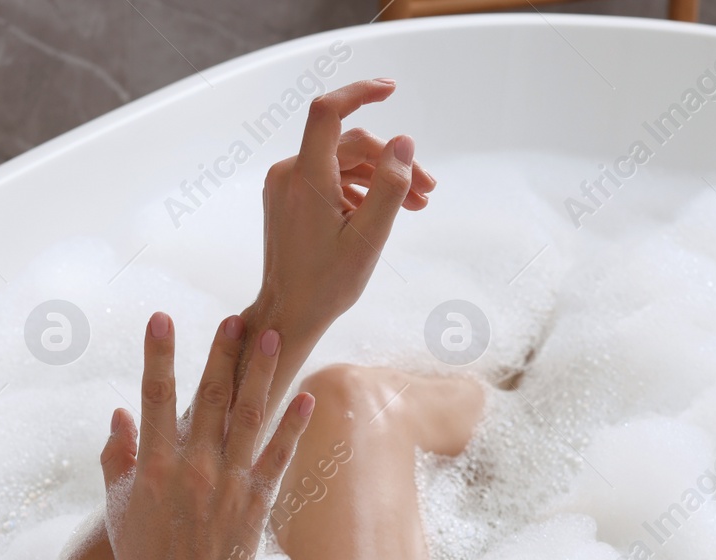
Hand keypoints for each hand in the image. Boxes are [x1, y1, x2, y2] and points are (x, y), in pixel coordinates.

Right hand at [99, 311, 311, 559]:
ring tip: (271, 338)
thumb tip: (120, 413)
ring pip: (248, 418)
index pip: (155, 399)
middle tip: (234, 317)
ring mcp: (229, 485)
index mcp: (155, 468)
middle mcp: (194, 470)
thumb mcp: (117, 510)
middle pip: (210, 399)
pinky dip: (292, 426)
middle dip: (221, 354)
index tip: (162, 318)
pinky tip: (306, 396)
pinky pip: (278, 456)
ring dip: (261, 375)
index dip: (159, 356)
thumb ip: (117, 459)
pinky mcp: (257, 503)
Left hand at [250, 78, 435, 350]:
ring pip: (343, 163)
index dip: (360, 92)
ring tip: (417, 205)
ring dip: (380, 177)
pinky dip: (359, 188)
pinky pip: (330, 179)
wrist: (289, 313)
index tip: (391, 89)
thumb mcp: (369, 237)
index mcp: (306, 178)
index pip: (328, 112)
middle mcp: (290, 174)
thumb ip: (390, 186)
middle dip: (391, 160)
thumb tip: (405, 142)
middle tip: (428, 190)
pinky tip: (384, 211)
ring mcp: (286, 186)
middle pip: (349, 144)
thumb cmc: (326, 283)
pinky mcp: (289, 198)